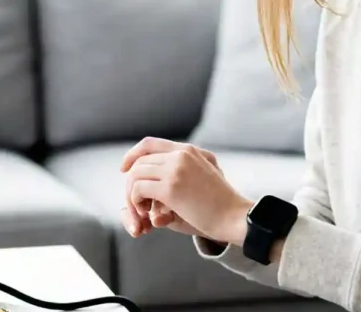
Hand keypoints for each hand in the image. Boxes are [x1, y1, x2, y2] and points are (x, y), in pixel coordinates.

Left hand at [120, 137, 252, 244]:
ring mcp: (176, 169)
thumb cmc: (219, 205)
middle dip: (131, 183)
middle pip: (139, 161)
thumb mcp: (204, 177)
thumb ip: (183, 171)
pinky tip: (146, 212)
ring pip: (135, 174)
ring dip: (132, 195)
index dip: (132, 154)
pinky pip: (138, 189)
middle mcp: (182, 155)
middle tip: (137, 203)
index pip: (150, 143)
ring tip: (142, 210)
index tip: (124, 168)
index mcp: (189, 150)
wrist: (235, 216)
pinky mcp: (171, 188)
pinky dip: (135, 202)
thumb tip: (155, 178)